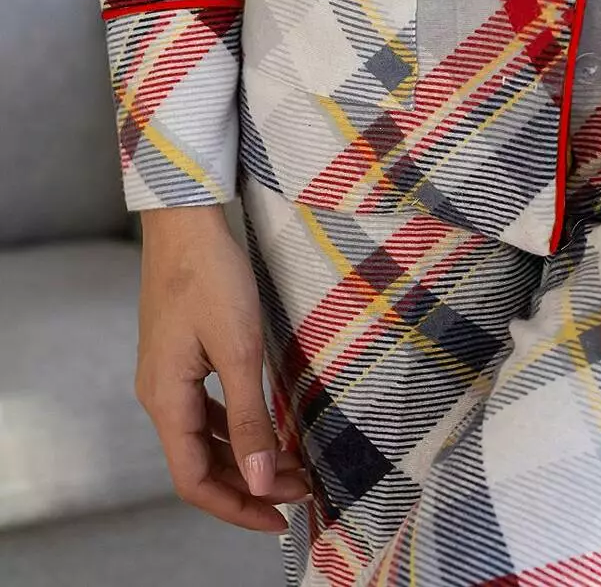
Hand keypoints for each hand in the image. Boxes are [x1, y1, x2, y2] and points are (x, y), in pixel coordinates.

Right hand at [136, 205, 309, 531]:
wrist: (187, 219)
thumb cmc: (211, 275)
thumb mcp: (238, 349)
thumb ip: (248, 419)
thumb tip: (258, 482)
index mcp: (165, 400)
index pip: (193, 481)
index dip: (236, 508)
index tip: (282, 520)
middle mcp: (160, 395)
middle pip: (199, 464)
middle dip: (249, 484)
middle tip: (302, 489)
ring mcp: (168, 375)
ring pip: (205, 438)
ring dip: (245, 458)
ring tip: (294, 464)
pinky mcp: (181, 356)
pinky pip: (207, 410)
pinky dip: (237, 428)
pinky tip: (267, 427)